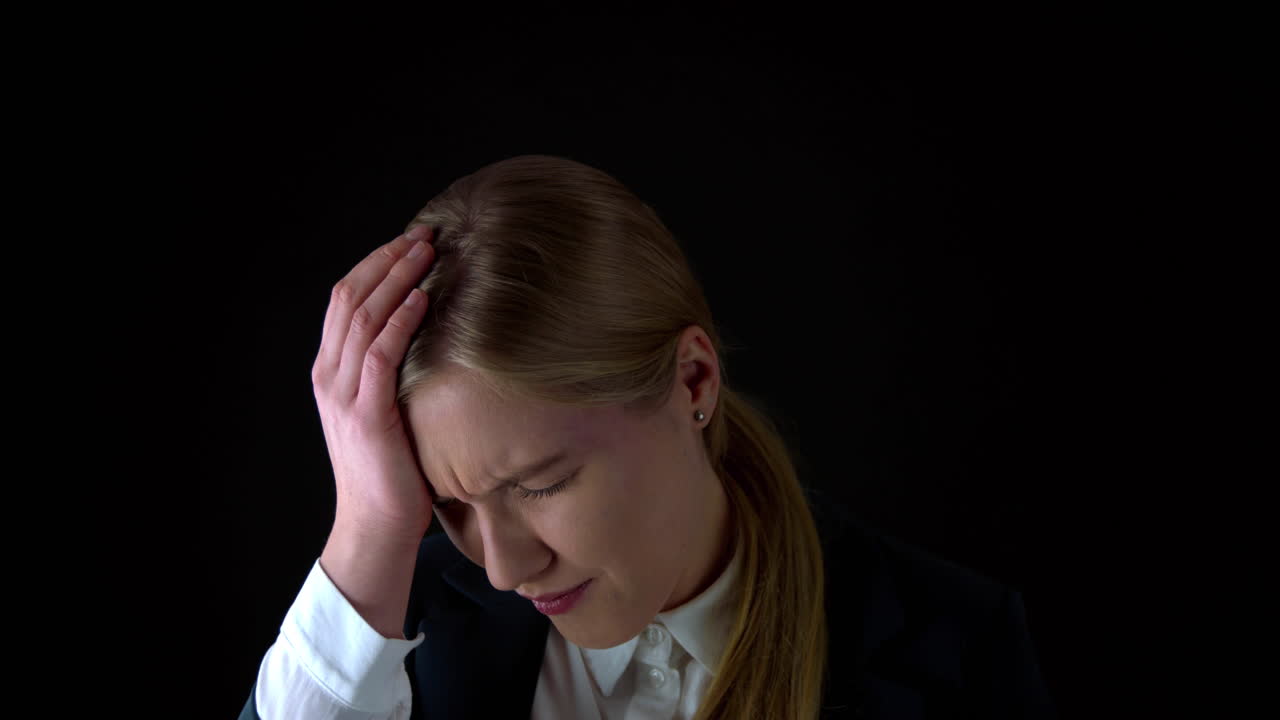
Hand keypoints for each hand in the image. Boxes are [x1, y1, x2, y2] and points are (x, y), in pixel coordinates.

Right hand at [310, 225, 437, 544]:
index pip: (345, 300)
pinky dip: (399, 321)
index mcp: (331, 371)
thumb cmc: (393, 470)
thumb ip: (393, 373)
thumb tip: (433, 334)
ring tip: (427, 251)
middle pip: (351, 296)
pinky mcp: (366, 414)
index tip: (409, 241)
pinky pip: (379, 355)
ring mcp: (344, 393)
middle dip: (387, 259)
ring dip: (397, 278)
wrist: (375, 524)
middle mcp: (329, 375)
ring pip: (364, 317)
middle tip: (424, 234)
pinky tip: (421, 299)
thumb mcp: (387, 410)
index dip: (375, 264)